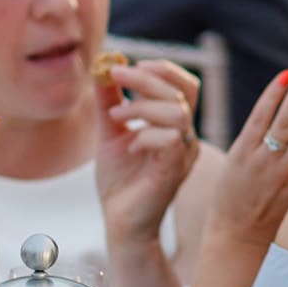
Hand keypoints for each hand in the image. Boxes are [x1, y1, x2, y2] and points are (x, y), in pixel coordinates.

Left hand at [94, 59, 202, 243]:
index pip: (184, 86)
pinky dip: (145, 132)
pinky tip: (128, 142)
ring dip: (142, 105)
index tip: (129, 63)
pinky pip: (170, 139)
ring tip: (116, 113)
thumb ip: (109, 102)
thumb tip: (101, 68)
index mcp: (176, 126)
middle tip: (115, 73)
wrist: (120, 222)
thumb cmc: (120, 182)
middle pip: (181, 92)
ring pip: (177, 112)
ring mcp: (183, 155)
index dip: (162, 69)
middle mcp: (186, 138)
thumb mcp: (110, 133)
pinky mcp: (173, 171)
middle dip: (146, 78)